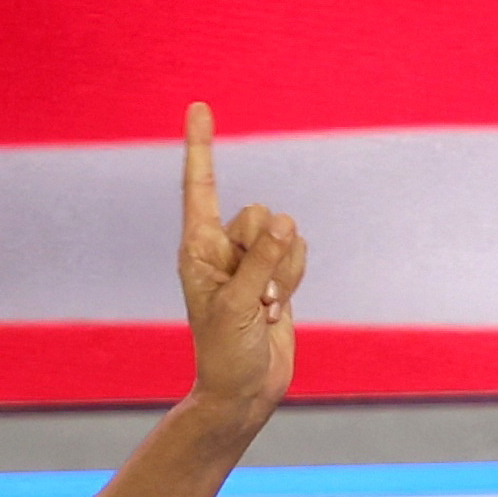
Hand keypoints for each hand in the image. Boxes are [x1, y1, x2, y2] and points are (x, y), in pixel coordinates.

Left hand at [177, 104, 307, 429]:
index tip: (197, 106)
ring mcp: (250, 262)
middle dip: (269, 252)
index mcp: (198, 248)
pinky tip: (277, 307)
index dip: (200, 146)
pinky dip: (296, 278)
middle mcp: (222, 248)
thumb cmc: (225, 352)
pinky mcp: (275, 276)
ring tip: (263, 308)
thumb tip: (286, 222)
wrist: (245, 390)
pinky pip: (300, 253)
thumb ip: (263, 260)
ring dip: (285, 273)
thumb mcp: (238, 305)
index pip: (199, 186)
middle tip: (255, 296)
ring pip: (286, 235)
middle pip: (260, 214)